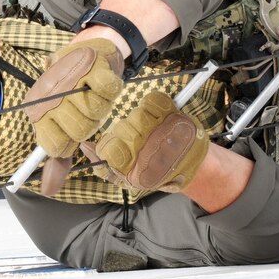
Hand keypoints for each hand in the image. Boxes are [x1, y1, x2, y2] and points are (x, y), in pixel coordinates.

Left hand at [22, 38, 124, 156]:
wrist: (90, 50)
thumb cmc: (73, 93)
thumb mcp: (60, 124)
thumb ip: (57, 157)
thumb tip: (49, 189)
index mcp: (37, 109)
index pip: (54, 145)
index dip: (68, 143)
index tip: (69, 131)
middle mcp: (50, 93)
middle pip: (79, 131)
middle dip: (87, 124)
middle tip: (82, 109)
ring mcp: (70, 78)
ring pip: (95, 112)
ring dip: (100, 106)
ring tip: (91, 94)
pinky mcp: (92, 64)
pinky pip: (108, 89)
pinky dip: (108, 89)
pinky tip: (100, 83)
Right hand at [81, 91, 207, 192]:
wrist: (193, 168)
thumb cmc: (157, 172)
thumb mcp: (128, 178)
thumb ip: (104, 166)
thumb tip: (84, 146)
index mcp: (134, 169)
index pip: (108, 148)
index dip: (110, 145)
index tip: (119, 147)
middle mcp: (148, 151)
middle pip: (122, 128)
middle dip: (128, 131)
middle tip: (139, 138)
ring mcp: (163, 133)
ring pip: (137, 114)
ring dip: (141, 118)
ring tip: (152, 129)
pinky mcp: (175, 118)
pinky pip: (155, 100)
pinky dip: (154, 103)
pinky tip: (159, 115)